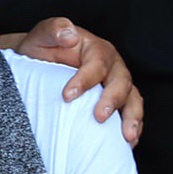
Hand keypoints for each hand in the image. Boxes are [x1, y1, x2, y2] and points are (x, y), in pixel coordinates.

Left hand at [10, 15, 140, 143]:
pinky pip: (131, 114)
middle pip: (121, 82)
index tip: (67, 96)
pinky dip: (132, 128)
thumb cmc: (43, 48)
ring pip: (133, 99)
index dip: (85, 79)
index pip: (96, 64)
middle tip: (99, 117)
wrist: (39, 63)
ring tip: (126, 137)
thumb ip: (54, 29)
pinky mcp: (117, 101)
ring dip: (132, 118)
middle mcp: (112, 66)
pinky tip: (127, 144)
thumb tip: (70, 34)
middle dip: (113, 100)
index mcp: (96, 49)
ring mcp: (118, 84)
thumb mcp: (43, 35)